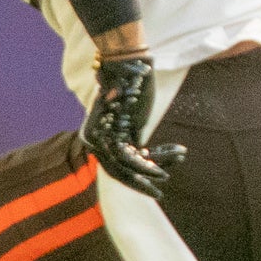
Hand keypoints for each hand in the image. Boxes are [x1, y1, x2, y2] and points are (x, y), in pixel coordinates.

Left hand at [82, 55, 185, 199]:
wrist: (126, 66)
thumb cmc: (131, 87)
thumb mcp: (130, 117)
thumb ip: (130, 135)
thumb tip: (141, 151)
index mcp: (96, 137)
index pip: (113, 166)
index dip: (133, 178)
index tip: (150, 185)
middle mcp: (95, 141)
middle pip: (117, 173)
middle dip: (140, 186)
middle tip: (158, 195)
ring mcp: (104, 139)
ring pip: (126, 169)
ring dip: (150, 175)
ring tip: (165, 179)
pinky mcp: (117, 133)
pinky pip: (134, 159)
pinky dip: (152, 166)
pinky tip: (165, 169)